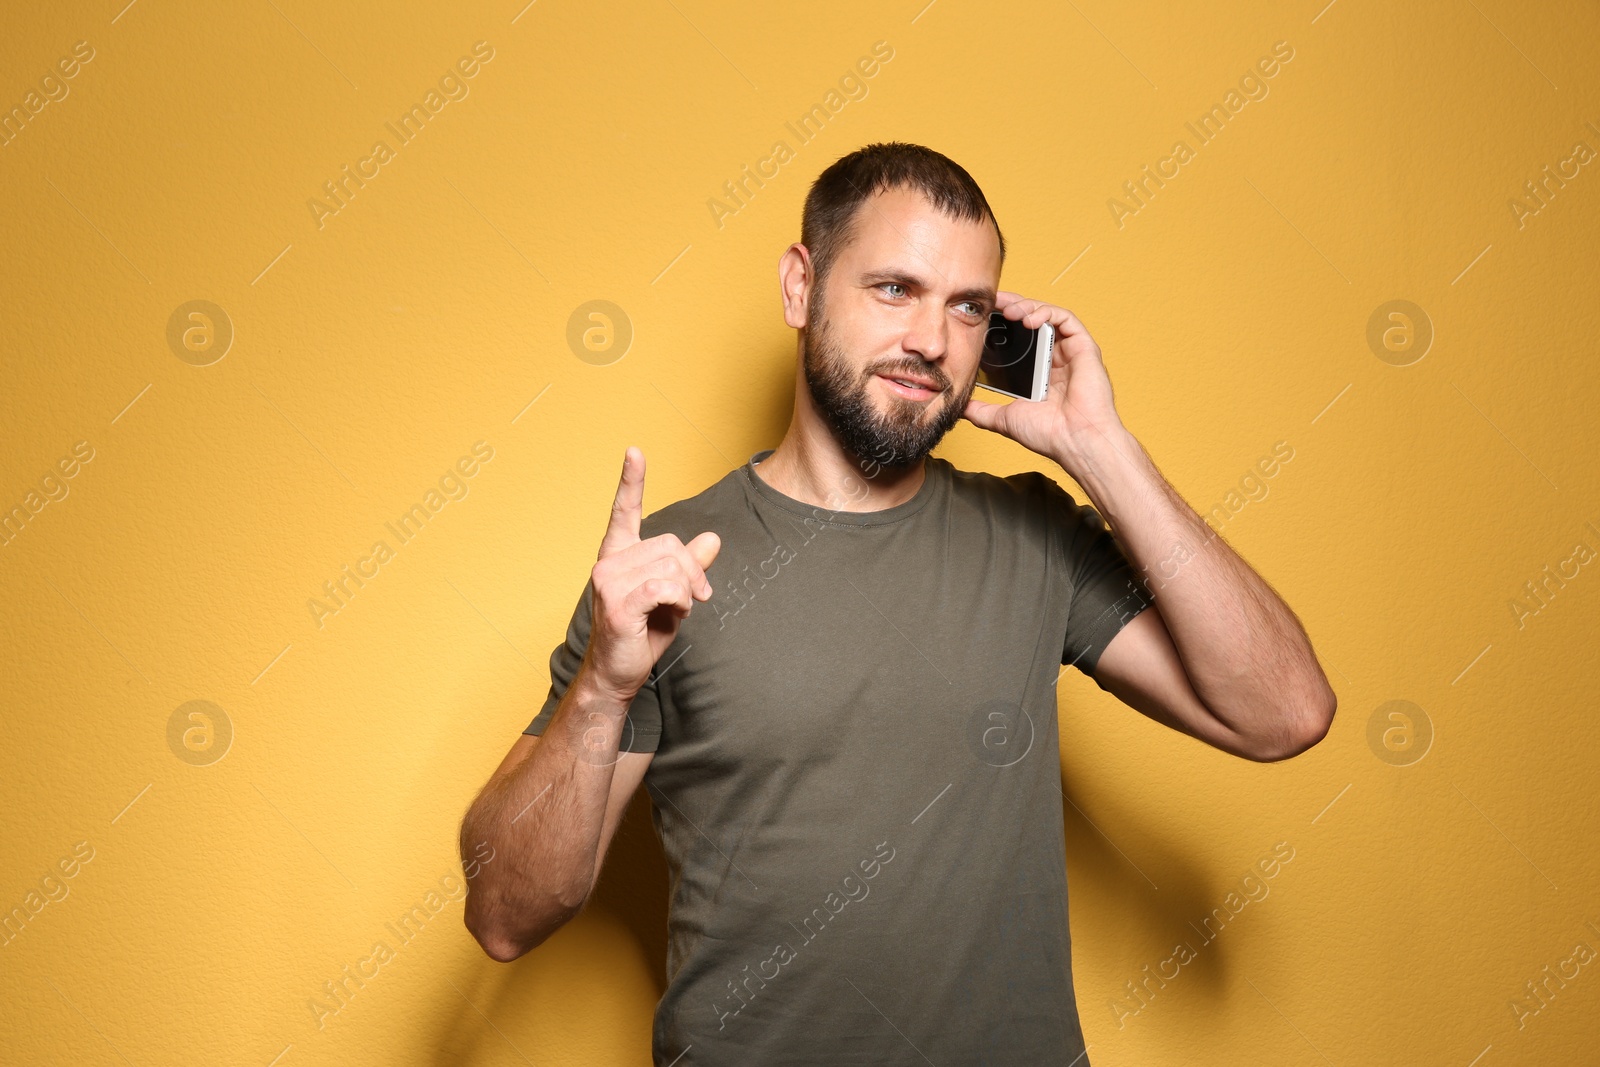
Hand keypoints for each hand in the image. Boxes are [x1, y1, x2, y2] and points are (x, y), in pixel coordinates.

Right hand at [580, 447, 720, 705]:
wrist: (618, 674)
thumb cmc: (642, 633)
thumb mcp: (673, 595)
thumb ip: (689, 566)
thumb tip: (712, 538)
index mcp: (618, 555)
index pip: (624, 510)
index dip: (631, 480)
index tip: (634, 451)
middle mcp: (608, 563)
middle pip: (670, 544)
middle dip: (693, 571)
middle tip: (695, 598)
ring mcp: (608, 583)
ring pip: (671, 565)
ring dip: (687, 590)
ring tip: (678, 609)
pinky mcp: (617, 605)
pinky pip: (665, 587)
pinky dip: (680, 600)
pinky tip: (675, 613)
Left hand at [961, 293, 1124, 461]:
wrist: (1074, 442)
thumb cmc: (1048, 434)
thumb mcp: (1003, 418)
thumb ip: (981, 410)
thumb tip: (960, 407)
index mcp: (1038, 372)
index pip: (1018, 339)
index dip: (1002, 323)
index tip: (982, 316)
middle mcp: (1054, 359)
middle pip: (1032, 321)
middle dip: (1011, 307)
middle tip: (992, 302)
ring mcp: (1070, 352)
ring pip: (1048, 315)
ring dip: (1026, 307)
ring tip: (1008, 310)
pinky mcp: (1084, 348)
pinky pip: (1066, 319)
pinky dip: (1047, 313)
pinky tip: (1029, 319)